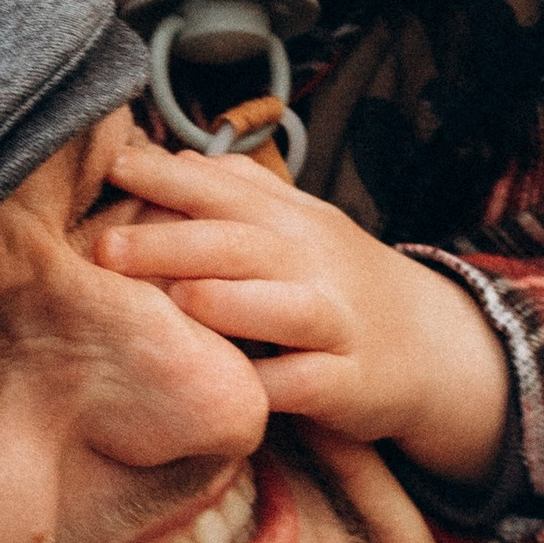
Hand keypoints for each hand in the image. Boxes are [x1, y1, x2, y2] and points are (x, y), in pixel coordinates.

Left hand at [95, 133, 509, 489]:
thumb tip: (175, 157)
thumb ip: (244, 193)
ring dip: (230, 304)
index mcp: (295, 221)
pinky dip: (268, 385)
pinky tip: (225, 384)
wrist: (435, 345)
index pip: (228, 189)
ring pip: (285, 309)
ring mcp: (338, 324)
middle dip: (175, 243)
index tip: (112, 167)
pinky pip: (306, 384)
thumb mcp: (303, 226)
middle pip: (244, 246)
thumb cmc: (341, 284)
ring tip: (177, 300)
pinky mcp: (349, 384)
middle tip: (108, 247)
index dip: (170, 177)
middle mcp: (317, 265)